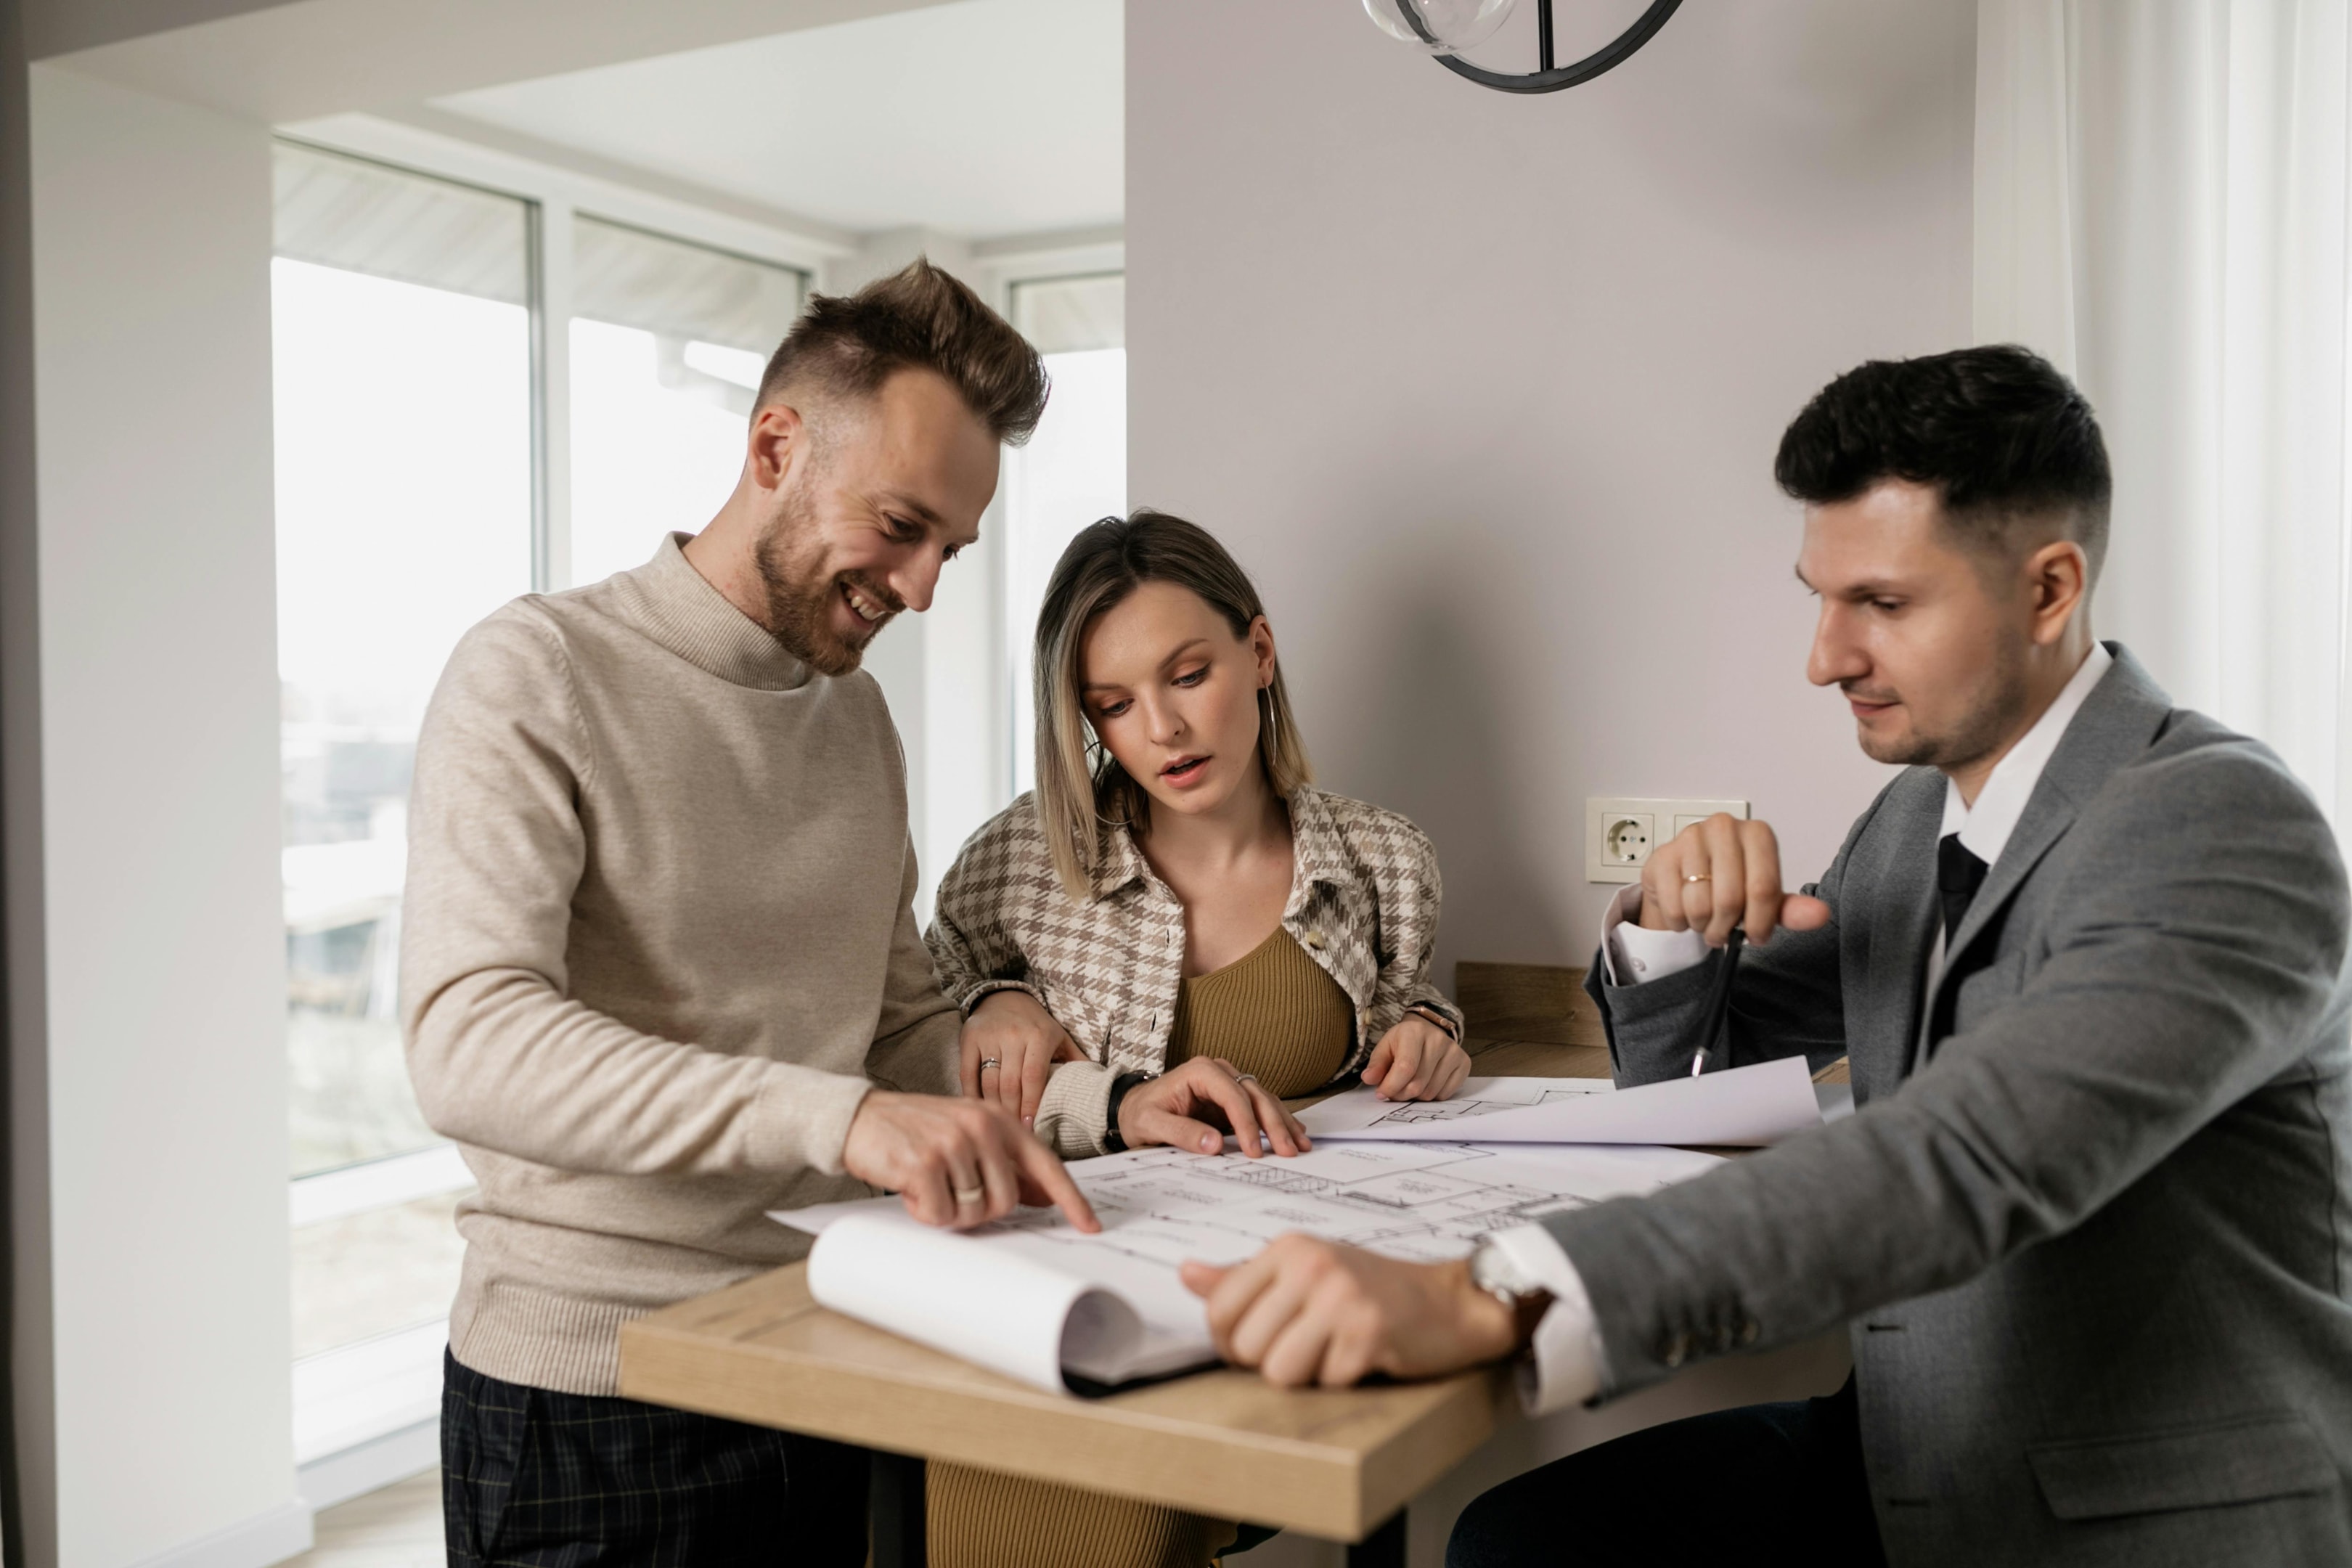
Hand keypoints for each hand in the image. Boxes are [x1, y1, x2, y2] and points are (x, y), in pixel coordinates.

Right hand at [842, 1091, 1098, 1232]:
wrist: (860, 1116)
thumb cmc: (916, 1130)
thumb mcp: (968, 1134)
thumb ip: (1005, 1162)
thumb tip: (1042, 1196)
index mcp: (999, 1120)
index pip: (1046, 1165)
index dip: (1070, 1199)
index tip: (1089, 1225)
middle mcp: (982, 1127)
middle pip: (1006, 1202)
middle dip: (979, 1210)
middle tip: (950, 1192)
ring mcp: (954, 1144)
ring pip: (973, 1213)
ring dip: (947, 1211)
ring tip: (928, 1184)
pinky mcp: (925, 1164)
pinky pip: (941, 1216)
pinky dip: (925, 1212)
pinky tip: (911, 1189)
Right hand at [960, 989, 1085, 1123]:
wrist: (1004, 997)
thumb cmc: (1036, 1024)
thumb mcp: (1059, 1037)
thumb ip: (1076, 1061)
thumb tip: (1097, 1088)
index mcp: (1039, 1036)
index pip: (1033, 1078)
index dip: (1031, 1105)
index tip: (1030, 1127)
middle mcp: (1013, 1035)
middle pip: (1010, 1084)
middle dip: (1013, 1112)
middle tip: (1015, 1132)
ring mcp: (989, 1036)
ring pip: (989, 1082)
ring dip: (995, 1107)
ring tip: (1001, 1124)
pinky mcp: (970, 1038)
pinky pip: (968, 1073)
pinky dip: (971, 1094)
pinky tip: (980, 1108)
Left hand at [1118, 1057, 1311, 1158]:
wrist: (1133, 1109)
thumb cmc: (1140, 1114)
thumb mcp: (1152, 1124)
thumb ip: (1181, 1132)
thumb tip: (1214, 1144)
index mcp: (1200, 1071)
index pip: (1233, 1096)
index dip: (1247, 1124)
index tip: (1254, 1152)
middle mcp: (1219, 1072)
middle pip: (1255, 1095)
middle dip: (1274, 1124)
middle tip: (1288, 1151)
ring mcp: (1228, 1083)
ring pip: (1264, 1100)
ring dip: (1283, 1123)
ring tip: (1300, 1146)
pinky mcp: (1232, 1099)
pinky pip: (1260, 1108)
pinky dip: (1277, 1122)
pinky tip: (1294, 1134)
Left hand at [1179, 1235, 1516, 1386]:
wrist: (1450, 1302)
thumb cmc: (1371, 1289)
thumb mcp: (1303, 1271)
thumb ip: (1243, 1278)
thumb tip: (1184, 1273)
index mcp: (1287, 1249)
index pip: (1219, 1310)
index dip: (1232, 1343)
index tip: (1261, 1342)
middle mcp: (1310, 1266)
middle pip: (1247, 1348)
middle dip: (1273, 1362)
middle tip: (1310, 1347)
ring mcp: (1340, 1297)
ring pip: (1280, 1372)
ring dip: (1308, 1376)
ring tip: (1334, 1351)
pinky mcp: (1368, 1332)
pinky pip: (1326, 1384)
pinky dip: (1344, 1381)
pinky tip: (1365, 1356)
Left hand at [1361, 1016, 1470, 1100]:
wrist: (1427, 1032)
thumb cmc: (1403, 1043)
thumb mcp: (1385, 1048)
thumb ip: (1376, 1064)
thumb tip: (1369, 1079)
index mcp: (1414, 1031)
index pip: (1405, 1068)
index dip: (1391, 1086)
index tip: (1381, 1093)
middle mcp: (1437, 1039)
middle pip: (1417, 1083)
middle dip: (1401, 1094)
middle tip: (1394, 1091)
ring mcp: (1454, 1051)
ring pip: (1431, 1092)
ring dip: (1416, 1096)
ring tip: (1410, 1084)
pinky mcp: (1464, 1063)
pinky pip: (1445, 1094)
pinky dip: (1432, 1095)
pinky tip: (1426, 1083)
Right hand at [1639, 813, 1831, 947]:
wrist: (1683, 878)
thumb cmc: (1729, 885)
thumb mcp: (1766, 900)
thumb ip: (1793, 908)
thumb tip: (1819, 915)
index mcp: (1757, 834)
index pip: (1763, 888)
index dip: (1759, 922)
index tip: (1756, 935)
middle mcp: (1724, 827)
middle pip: (1730, 899)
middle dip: (1727, 928)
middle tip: (1725, 932)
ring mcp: (1690, 837)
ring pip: (1699, 905)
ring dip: (1703, 926)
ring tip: (1705, 920)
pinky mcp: (1662, 855)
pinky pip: (1674, 907)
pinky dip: (1680, 922)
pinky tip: (1685, 911)